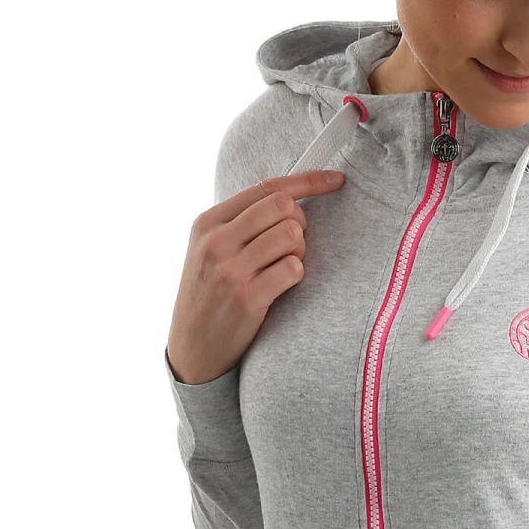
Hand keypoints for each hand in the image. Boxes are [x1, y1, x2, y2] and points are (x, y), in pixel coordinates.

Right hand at [167, 168, 345, 384]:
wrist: (192, 348)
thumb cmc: (211, 293)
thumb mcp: (210, 249)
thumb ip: (241, 222)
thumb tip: (292, 196)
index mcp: (208, 222)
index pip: (266, 187)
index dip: (308, 181)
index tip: (336, 179)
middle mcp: (216, 241)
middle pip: (283, 207)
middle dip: (301, 222)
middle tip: (294, 245)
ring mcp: (230, 270)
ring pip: (292, 235)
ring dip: (299, 251)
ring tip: (283, 267)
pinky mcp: (246, 298)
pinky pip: (294, 269)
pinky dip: (296, 275)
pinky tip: (280, 287)